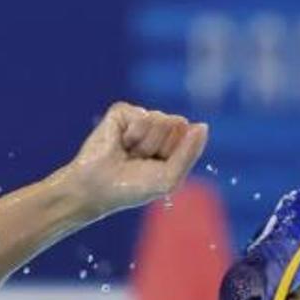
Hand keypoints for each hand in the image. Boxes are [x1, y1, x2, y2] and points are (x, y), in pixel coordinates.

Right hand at [62, 102, 208, 218]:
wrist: (97, 188)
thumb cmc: (133, 187)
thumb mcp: (170, 177)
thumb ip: (189, 152)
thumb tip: (202, 125)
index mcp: (174, 144)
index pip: (191, 135)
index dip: (176, 154)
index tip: (158, 168)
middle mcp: (159, 128)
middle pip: (178, 124)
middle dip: (161, 147)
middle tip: (141, 161)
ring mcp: (140, 118)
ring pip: (160, 119)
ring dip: (146, 143)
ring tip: (130, 154)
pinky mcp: (122, 112)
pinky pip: (142, 116)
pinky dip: (133, 134)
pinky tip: (121, 143)